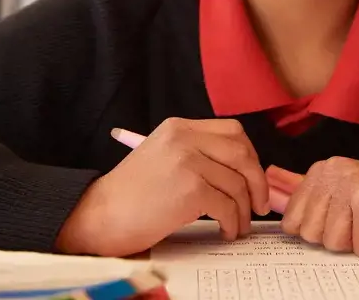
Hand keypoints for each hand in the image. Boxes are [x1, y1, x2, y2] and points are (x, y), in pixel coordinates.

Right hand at [56, 118, 268, 256]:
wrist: (99, 216)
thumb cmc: (130, 196)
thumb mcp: (163, 157)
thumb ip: (196, 154)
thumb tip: (240, 172)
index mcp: (179, 127)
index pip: (233, 132)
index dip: (250, 157)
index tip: (253, 179)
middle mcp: (184, 138)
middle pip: (242, 153)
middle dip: (257, 182)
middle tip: (259, 205)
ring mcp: (187, 161)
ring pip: (238, 183)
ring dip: (245, 210)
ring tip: (239, 226)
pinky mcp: (190, 188)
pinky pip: (227, 206)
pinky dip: (233, 222)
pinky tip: (225, 231)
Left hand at [268, 158, 358, 256]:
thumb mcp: (345, 194)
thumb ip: (310, 197)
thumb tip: (272, 198)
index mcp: (322, 170)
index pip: (293, 221)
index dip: (320, 232)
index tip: (344, 220)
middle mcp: (334, 172)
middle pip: (312, 235)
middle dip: (341, 239)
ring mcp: (352, 185)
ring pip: (335, 243)